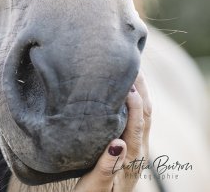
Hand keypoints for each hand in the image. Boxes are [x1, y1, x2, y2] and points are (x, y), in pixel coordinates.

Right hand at [74, 71, 151, 191]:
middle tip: (133, 63)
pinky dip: (135, 102)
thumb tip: (118, 142)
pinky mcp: (130, 148)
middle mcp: (137, 151)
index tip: (126, 81)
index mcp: (130, 158)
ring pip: (144, 116)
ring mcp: (136, 149)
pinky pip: (137, 120)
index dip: (134, 102)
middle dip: (142, 89)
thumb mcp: (96, 186)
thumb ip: (107, 165)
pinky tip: (125, 93)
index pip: (137, 124)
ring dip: (141, 92)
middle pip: (146, 115)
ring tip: (132, 70)